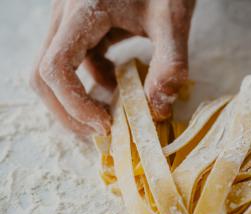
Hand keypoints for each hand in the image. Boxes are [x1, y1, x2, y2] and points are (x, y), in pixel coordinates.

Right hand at [30, 0, 194, 134]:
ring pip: (53, 69)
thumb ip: (170, 63)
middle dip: (68, 110)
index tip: (106, 125)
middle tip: (100, 131)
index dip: (74, 105)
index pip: (56, 68)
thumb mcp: (173, 19)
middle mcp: (66, 15)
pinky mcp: (80, 25)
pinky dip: (89, 81)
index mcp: (83, 10)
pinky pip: (72, 60)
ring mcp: (69, 20)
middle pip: (43, 74)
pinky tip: (116, 84)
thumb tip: (158, 110)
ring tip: (108, 116)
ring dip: (75, 99)